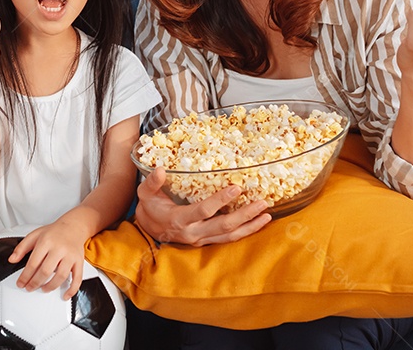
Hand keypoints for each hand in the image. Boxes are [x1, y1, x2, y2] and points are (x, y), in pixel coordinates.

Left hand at [9, 220, 89, 299]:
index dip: (25, 276)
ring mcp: (70, 255)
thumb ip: (22, 247)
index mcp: (46, 241)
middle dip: (35, 283)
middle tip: (29, 288)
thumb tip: (12, 259)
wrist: (73, 226)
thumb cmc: (54, 233)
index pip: (33, 263)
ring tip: (43, 289)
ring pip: (60, 276)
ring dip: (50, 286)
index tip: (21, 283)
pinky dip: (72, 289)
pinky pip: (77, 278)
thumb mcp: (35, 235)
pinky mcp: (79, 261)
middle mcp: (59, 248)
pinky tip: (65, 295)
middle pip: (45, 271)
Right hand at [134, 166, 270, 246]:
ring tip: (266, 214)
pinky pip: (229, 239)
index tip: (236, 188)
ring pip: (230, 235)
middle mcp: (193, 233)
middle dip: (245, 215)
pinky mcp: (207, 241)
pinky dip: (246, 232)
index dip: (221, 200)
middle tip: (262, 202)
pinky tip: (258, 223)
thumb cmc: (150, 208)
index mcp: (180, 219)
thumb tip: (160, 170)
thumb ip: (152, 182)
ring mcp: (201, 239)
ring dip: (250, 226)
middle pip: (224, 225)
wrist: (149, 229)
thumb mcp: (145, 194)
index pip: (204, 210)